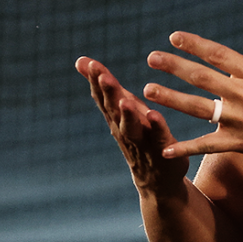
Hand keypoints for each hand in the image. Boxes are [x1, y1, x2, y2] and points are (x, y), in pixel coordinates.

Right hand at [76, 56, 189, 194]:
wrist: (157, 181)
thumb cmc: (138, 136)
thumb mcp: (119, 109)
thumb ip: (104, 87)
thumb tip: (80, 60)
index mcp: (116, 117)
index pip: (102, 96)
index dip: (95, 80)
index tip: (88, 62)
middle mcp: (125, 128)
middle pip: (113, 110)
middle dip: (108, 93)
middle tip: (102, 76)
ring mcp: (142, 141)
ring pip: (131, 126)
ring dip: (127, 114)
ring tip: (124, 100)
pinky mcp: (162, 149)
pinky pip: (159, 137)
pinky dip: (156, 127)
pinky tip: (154, 115)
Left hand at [142, 13, 242, 164]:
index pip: (218, 54)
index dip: (194, 44)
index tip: (174, 36)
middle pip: (201, 77)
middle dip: (174, 66)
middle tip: (151, 58)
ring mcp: (239, 120)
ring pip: (198, 108)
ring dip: (171, 98)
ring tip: (148, 91)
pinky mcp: (240, 143)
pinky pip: (207, 145)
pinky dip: (186, 148)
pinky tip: (165, 149)